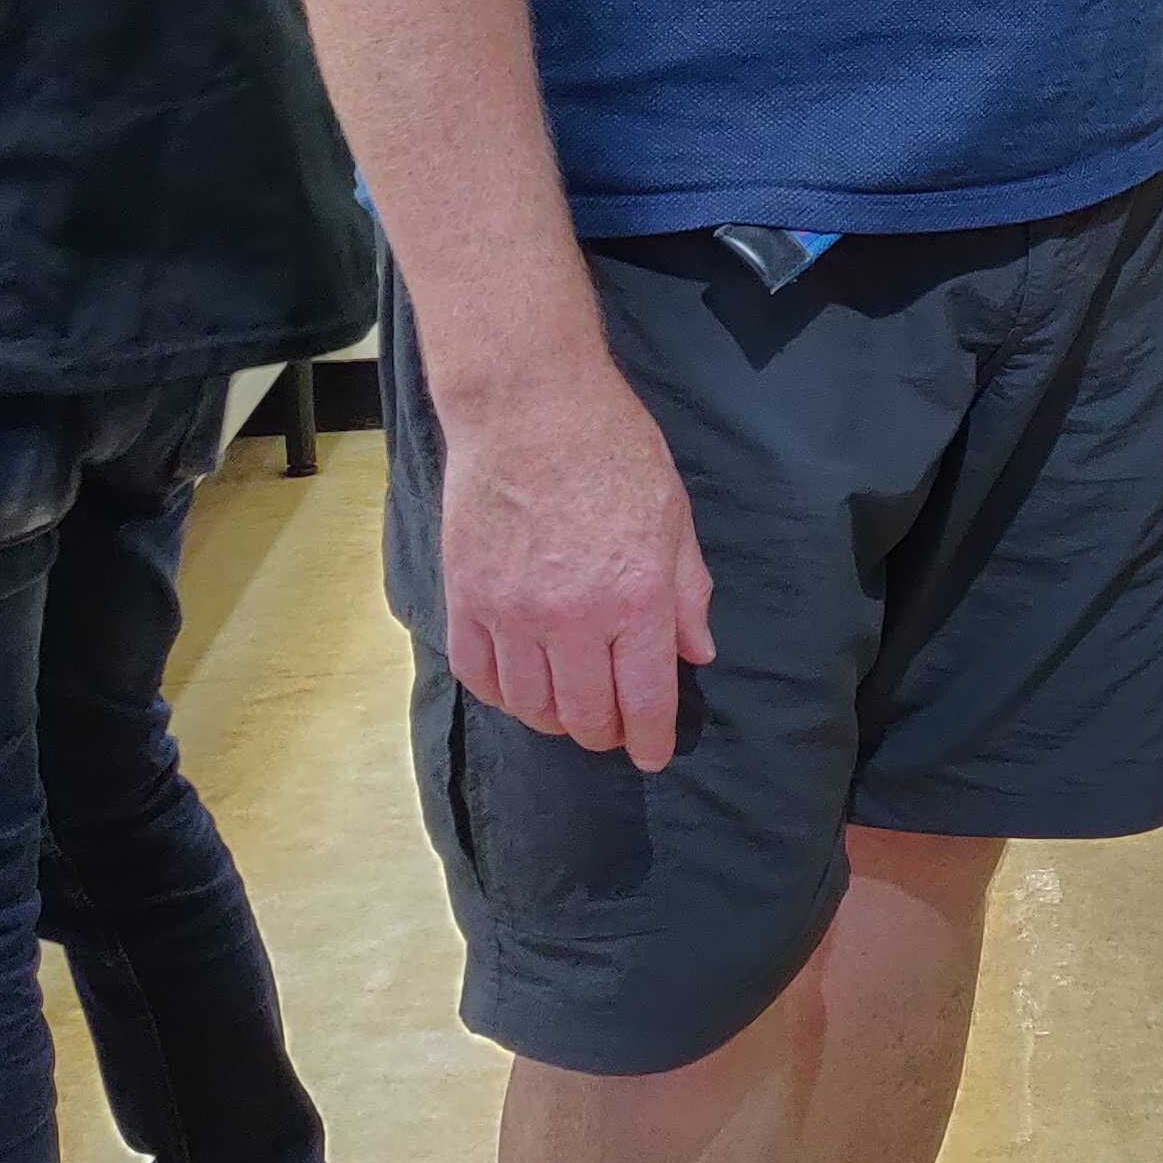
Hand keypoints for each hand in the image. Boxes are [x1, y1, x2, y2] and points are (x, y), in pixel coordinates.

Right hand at [441, 359, 715, 770]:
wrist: (528, 407)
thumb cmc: (613, 450)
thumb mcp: (674, 517)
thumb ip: (686, 592)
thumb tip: (696, 651)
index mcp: (635, 596)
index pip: (644, 698)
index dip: (650, 738)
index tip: (652, 755)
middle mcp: (571, 616)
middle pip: (585, 713)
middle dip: (605, 734)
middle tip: (613, 730)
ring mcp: (511, 612)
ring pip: (530, 705)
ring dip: (554, 721)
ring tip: (570, 713)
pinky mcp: (466, 597)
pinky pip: (479, 673)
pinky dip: (501, 694)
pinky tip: (520, 689)